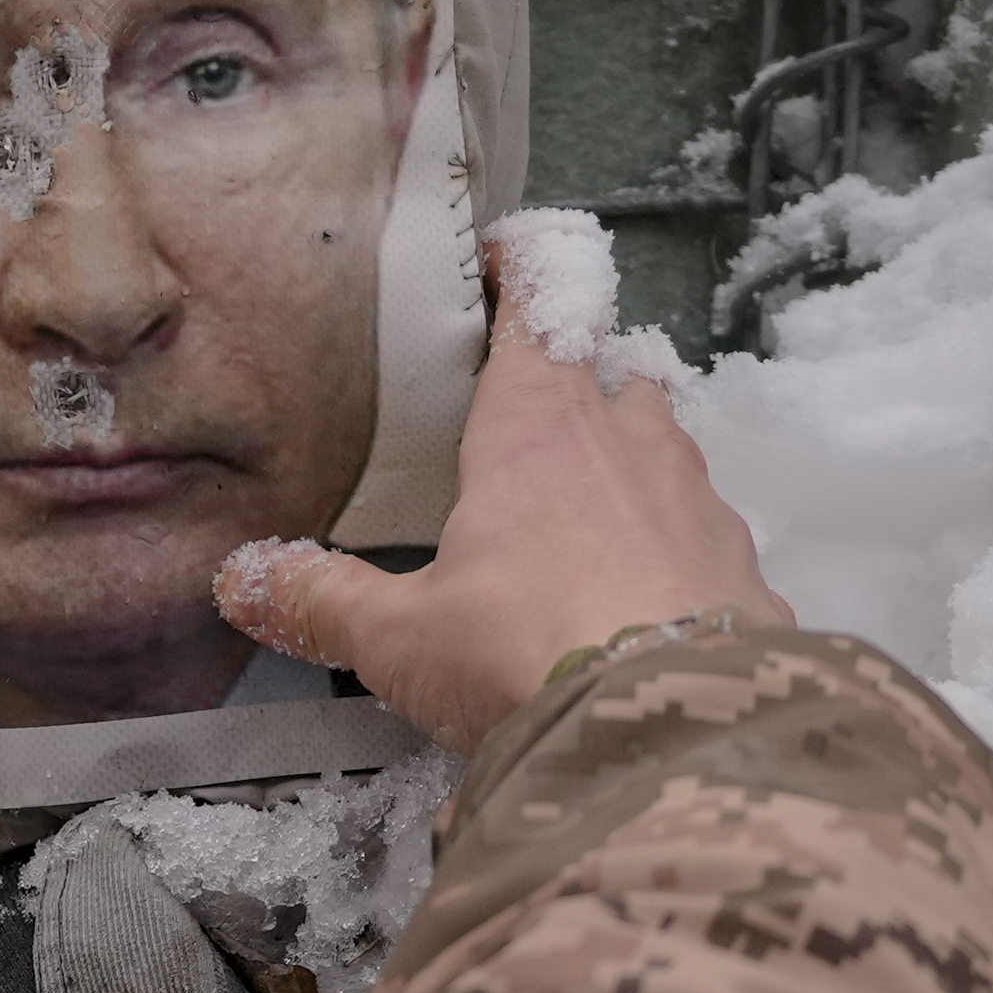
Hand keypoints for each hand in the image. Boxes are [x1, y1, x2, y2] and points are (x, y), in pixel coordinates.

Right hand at [216, 310, 785, 754]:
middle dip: (585, 375)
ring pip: (670, 448)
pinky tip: (643, 601)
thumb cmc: (530, 656)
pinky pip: (706, 538)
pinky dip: (674, 551)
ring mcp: (701, 505)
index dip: (524, 269)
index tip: (508, 258)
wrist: (679, 734)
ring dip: (633, 463)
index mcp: (539, 427)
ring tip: (586, 510)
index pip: (540, 303)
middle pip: (617, 370)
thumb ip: (321, 601)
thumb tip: (246, 581)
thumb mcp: (398, 637)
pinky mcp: (747, 573)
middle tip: (539, 405)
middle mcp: (631, 444)